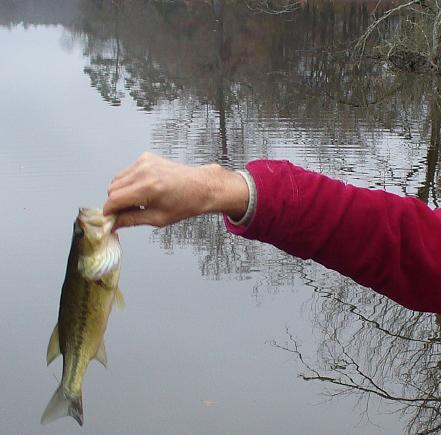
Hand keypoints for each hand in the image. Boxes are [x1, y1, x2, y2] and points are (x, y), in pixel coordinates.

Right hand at [103, 152, 248, 228]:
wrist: (201, 187)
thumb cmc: (185, 203)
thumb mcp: (158, 219)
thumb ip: (131, 220)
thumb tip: (114, 224)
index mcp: (148, 188)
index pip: (113, 199)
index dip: (109, 212)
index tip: (111, 219)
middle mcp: (144, 171)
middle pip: (112, 188)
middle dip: (116, 202)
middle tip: (129, 212)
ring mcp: (144, 161)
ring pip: (117, 179)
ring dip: (121, 192)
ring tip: (139, 201)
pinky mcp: (146, 157)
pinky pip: (127, 172)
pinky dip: (129, 182)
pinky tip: (144, 189)